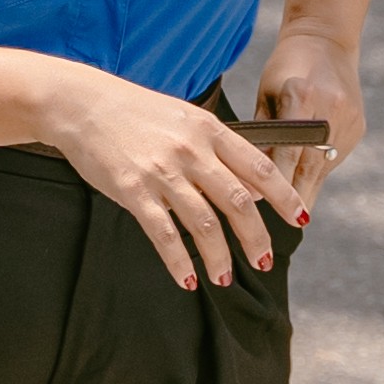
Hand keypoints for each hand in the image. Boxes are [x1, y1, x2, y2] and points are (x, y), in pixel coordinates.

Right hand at [39, 67, 312, 287]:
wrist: (83, 104)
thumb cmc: (136, 113)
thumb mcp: (186, 121)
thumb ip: (220, 153)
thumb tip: (254, 191)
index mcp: (209, 130)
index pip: (259, 168)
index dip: (284, 197)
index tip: (300, 220)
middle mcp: (190, 151)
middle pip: (237, 202)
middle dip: (255, 237)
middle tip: (263, 261)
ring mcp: (161, 171)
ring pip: (204, 223)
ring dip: (219, 256)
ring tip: (224, 277)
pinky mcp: (133, 190)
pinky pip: (163, 234)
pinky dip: (179, 261)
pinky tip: (187, 278)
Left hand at [252, 22, 367, 217]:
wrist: (326, 39)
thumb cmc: (285, 68)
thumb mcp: (267, 94)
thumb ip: (263, 133)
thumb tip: (248, 174)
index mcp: (301, 95)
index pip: (286, 150)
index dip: (274, 180)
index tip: (260, 202)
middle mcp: (329, 108)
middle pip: (310, 165)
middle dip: (294, 197)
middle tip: (281, 224)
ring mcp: (349, 118)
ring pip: (325, 167)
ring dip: (307, 189)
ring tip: (293, 214)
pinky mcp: (358, 126)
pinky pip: (335, 157)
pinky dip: (319, 170)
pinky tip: (306, 183)